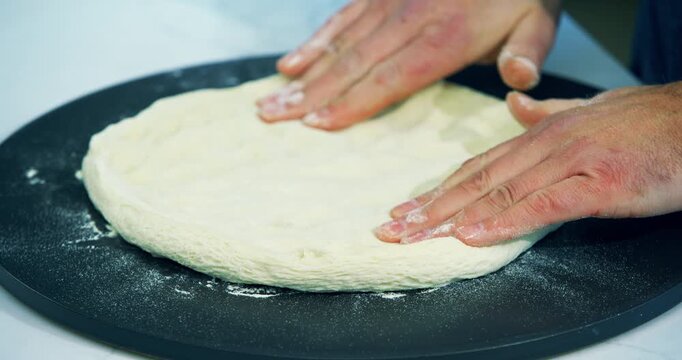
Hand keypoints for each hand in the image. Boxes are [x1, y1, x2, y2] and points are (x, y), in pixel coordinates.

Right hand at [257, 0, 560, 129]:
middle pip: (354, 63)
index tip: (316, 122)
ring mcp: (391, 1)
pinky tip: (291, 62)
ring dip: (304, 73)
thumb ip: (527, 53)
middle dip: (311, 94)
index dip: (353, 101)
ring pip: (340, 42)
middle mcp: (411, 18)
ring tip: (271, 99)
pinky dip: (314, 42)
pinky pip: (342, 17)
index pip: (392, 76)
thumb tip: (518, 79)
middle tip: (272, 118)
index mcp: (449, 36)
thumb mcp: (538, 21)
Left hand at [373, 82, 681, 245]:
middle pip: (476, 182)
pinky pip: (542, 205)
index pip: (477, 167)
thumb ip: (548, 113)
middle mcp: (547, 145)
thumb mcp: (590, 112)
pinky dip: (505, 221)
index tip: (405, 210)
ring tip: (417, 236)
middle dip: (430, 209)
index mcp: (542, 133)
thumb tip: (513, 107)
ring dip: (452, 218)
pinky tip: (474, 235)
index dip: (437, 191)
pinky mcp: (599, 185)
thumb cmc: (648, 123)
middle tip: (392, 229)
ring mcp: (571, 163)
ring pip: (499, 193)